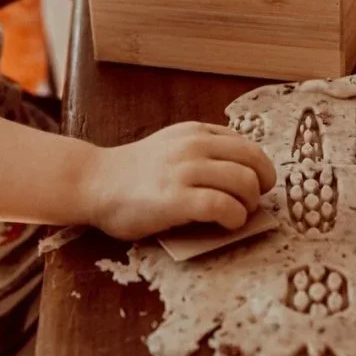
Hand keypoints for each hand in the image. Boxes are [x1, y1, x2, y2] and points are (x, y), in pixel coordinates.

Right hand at [83, 122, 276, 240]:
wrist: (95, 182)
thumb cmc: (135, 172)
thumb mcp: (173, 145)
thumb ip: (204, 151)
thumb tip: (245, 175)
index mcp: (196, 132)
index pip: (248, 145)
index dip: (261, 169)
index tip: (258, 185)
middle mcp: (194, 146)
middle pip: (254, 163)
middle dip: (261, 187)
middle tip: (251, 204)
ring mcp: (184, 171)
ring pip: (244, 183)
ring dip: (249, 205)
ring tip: (237, 216)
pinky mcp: (176, 199)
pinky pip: (223, 206)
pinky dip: (234, 218)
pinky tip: (227, 224)